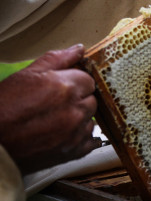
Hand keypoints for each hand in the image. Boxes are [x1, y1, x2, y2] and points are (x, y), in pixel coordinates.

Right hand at [0, 44, 99, 173]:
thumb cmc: (2, 107)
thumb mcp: (26, 75)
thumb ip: (57, 59)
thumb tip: (79, 49)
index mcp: (66, 88)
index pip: (89, 80)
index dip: (75, 83)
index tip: (62, 88)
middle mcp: (75, 110)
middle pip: (92, 100)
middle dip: (78, 100)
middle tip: (55, 105)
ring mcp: (76, 133)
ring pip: (91, 120)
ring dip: (79, 119)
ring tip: (55, 121)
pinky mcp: (73, 152)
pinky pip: (91, 141)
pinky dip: (81, 138)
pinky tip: (64, 135)